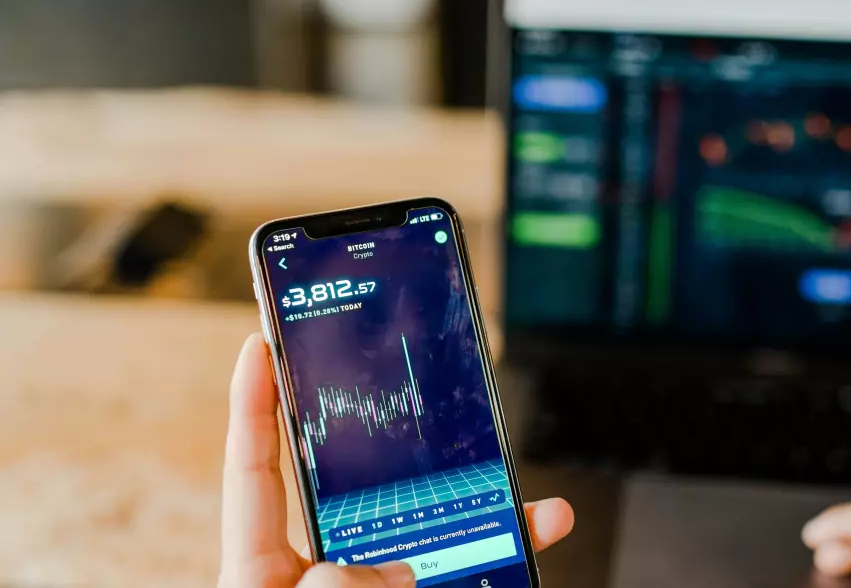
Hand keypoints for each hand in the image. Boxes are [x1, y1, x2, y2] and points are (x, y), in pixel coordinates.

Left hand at [220, 333, 574, 587]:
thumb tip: (380, 573)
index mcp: (262, 575)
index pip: (257, 472)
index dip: (255, 406)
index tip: (263, 344)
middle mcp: (323, 580)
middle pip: (366, 496)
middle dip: (405, 458)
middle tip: (434, 407)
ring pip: (435, 544)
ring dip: (481, 522)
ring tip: (529, 507)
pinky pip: (468, 579)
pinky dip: (505, 562)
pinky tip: (537, 538)